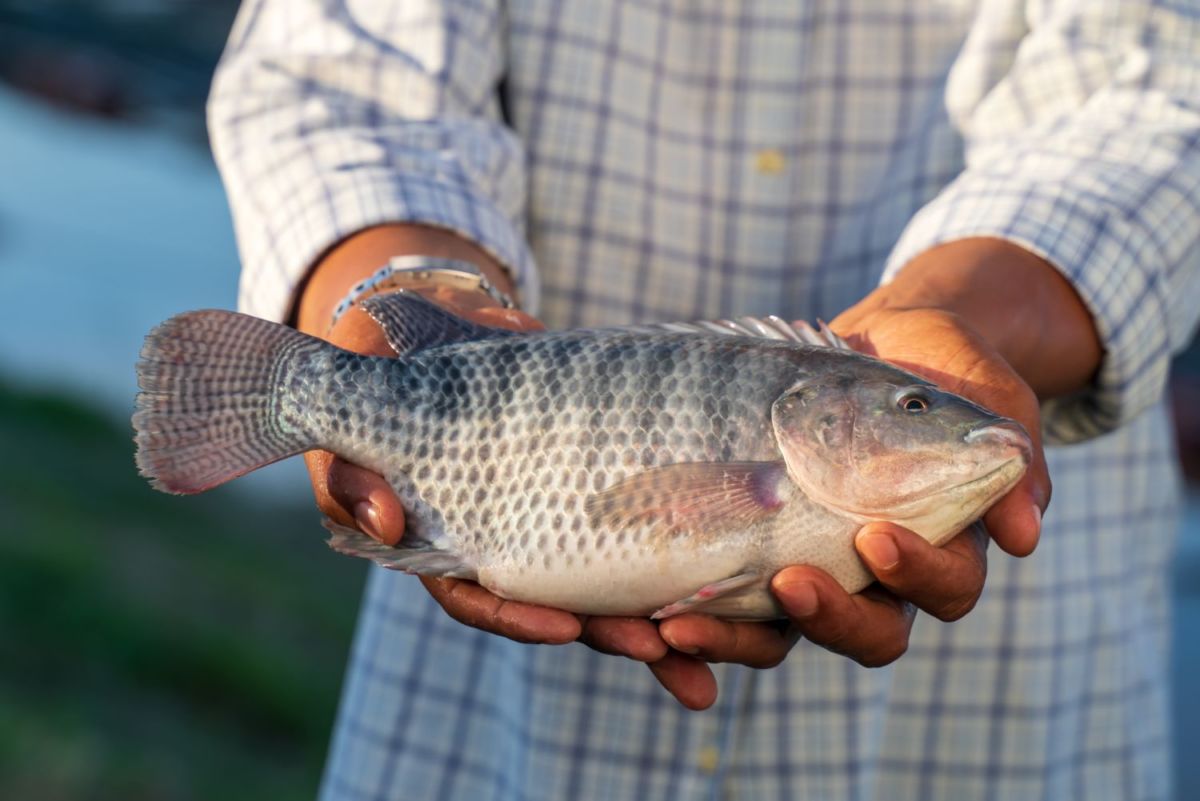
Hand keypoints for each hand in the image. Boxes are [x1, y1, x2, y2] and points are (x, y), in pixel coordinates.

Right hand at [307, 287, 719, 700]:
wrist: (439, 323)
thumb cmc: (386, 369)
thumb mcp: (352, 415)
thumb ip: (354, 474)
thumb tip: (387, 521)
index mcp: (445, 540)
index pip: (478, 597)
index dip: (517, 619)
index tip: (563, 630)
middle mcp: (505, 539)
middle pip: (557, 603)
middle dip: (609, 631)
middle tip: (657, 646)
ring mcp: (555, 513)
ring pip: (608, 577)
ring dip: (658, 617)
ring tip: (706, 650)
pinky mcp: (599, 480)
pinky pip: (641, 523)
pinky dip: (681, 552)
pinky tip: (734, 571)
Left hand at [658, 239, 1088, 678]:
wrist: (876, 341)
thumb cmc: (937, 366)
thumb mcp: (981, 391)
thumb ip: (1008, 453)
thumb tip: (1024, 531)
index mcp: (942, 546)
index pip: (942, 590)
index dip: (917, 577)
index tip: (877, 537)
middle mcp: (876, 576)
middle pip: (867, 633)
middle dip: (830, 619)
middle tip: (789, 584)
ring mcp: (810, 566)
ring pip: (783, 635)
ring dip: (734, 641)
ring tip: (681, 623)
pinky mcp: (750, 552)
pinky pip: (723, 603)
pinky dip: (690, 619)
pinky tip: (647, 618)